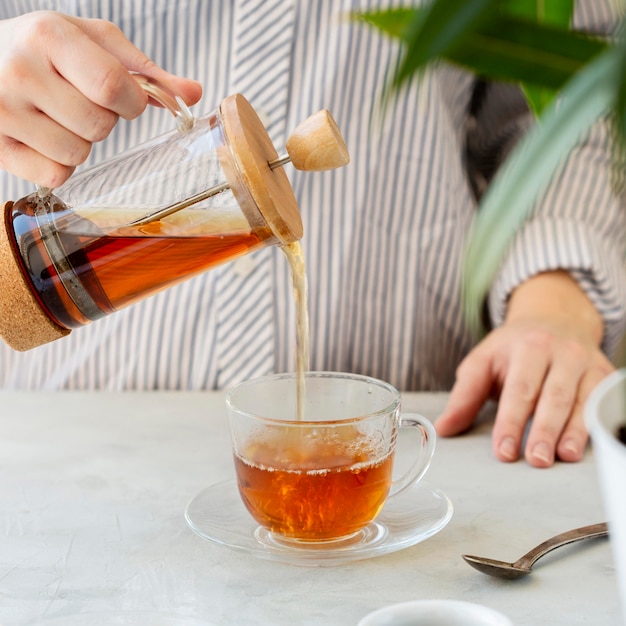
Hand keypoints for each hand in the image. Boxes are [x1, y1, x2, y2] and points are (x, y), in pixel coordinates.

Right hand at [0, 11, 201, 187]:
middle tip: (78, 100)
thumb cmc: (43, 50)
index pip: (113, 86)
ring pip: (78, 154)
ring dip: (80, 142)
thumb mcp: (90, 42)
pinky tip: (41, 138)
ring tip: (56, 116)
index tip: (123, 97)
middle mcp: (20, 70)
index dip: (131, 102)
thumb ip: (144, 70)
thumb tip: (194, 93)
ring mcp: (2, 111)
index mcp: (49, 35)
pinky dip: (58, 164)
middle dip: (103, 120)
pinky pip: (55, 176)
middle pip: (99, 126)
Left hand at [435, 271, 613, 466]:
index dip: (510, 422)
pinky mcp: (604, 374)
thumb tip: (444, 428)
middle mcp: (559, 351)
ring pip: (582, 400)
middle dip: (544, 430)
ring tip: (564, 457)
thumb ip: (464, 396)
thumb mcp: (483, 362)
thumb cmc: (513, 348)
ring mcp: (586, 362)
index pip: (518, 389)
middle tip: (536, 460)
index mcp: (525, 347)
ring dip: (574, 431)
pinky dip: (598, 424)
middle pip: (552, 395)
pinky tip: (589, 445)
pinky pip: (604, 402)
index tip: (504, 451)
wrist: (555, 318)